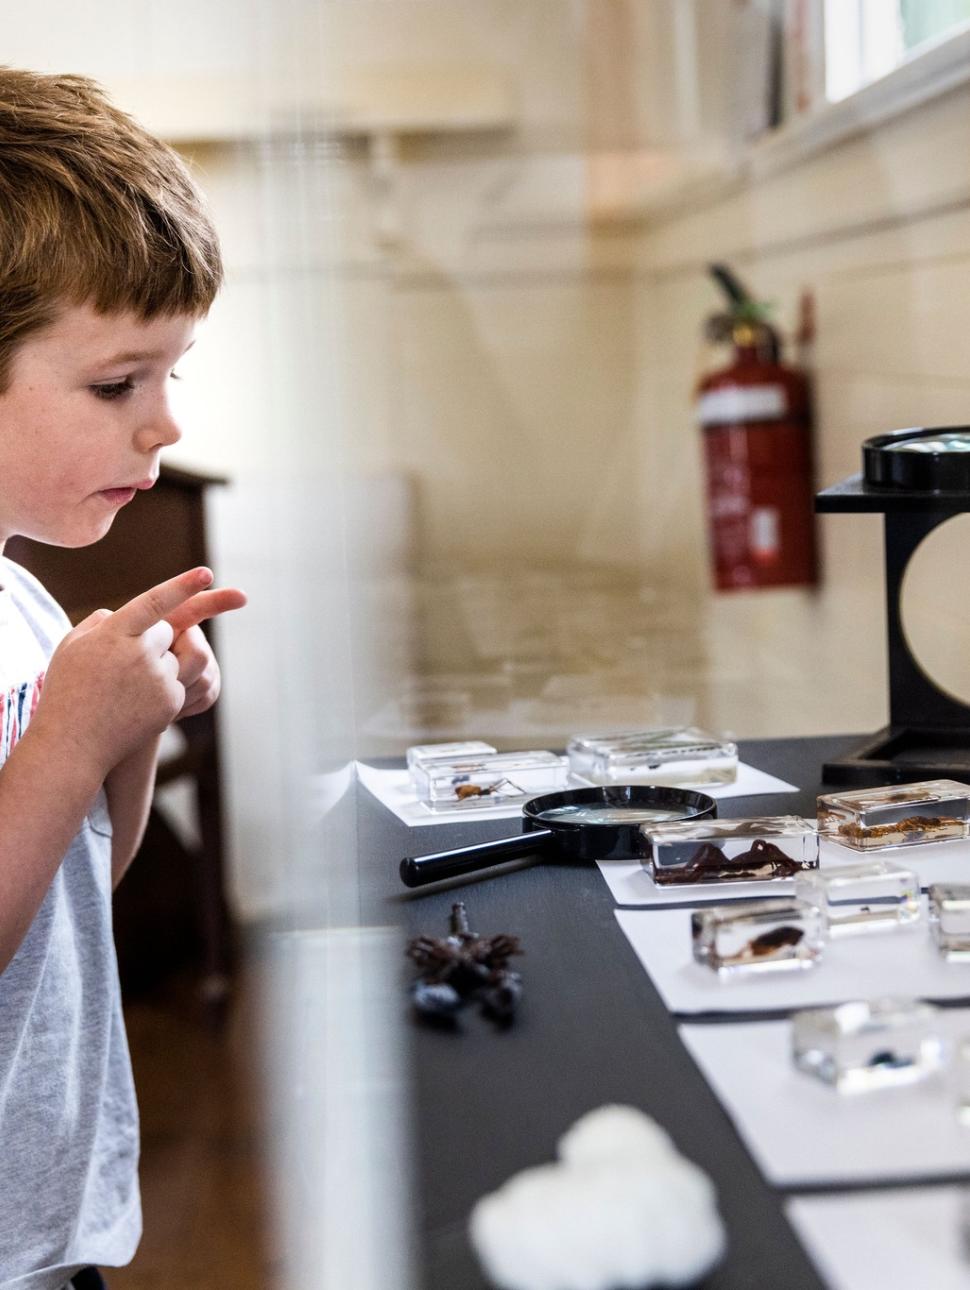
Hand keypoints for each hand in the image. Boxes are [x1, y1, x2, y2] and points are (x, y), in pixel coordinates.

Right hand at [34, 568, 243, 778]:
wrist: (73, 743)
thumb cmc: (69, 689)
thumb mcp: (72, 646)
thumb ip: (100, 622)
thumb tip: (121, 613)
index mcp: (114, 634)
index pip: (154, 603)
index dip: (182, 586)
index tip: (206, 573)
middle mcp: (139, 654)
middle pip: (168, 631)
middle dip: (153, 640)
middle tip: (125, 662)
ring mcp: (158, 680)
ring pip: (179, 656)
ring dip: (163, 662)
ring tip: (131, 681)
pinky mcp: (171, 702)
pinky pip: (180, 681)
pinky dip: (163, 687)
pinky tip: (134, 702)